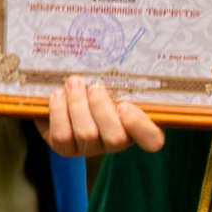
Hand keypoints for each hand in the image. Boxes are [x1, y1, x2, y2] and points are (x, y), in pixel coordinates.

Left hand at [35, 75, 164, 157]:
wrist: (68, 92)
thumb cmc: (100, 84)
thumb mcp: (116, 81)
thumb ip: (124, 81)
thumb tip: (129, 63)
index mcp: (139, 127)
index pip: (153, 140)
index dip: (139, 126)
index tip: (125, 106)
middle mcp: (117, 143)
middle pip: (115, 137)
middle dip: (101, 108)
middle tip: (95, 87)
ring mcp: (90, 148)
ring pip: (86, 134)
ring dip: (78, 104)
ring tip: (73, 83)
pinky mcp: (65, 147)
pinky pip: (61, 135)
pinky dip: (59, 111)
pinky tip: (58, 94)